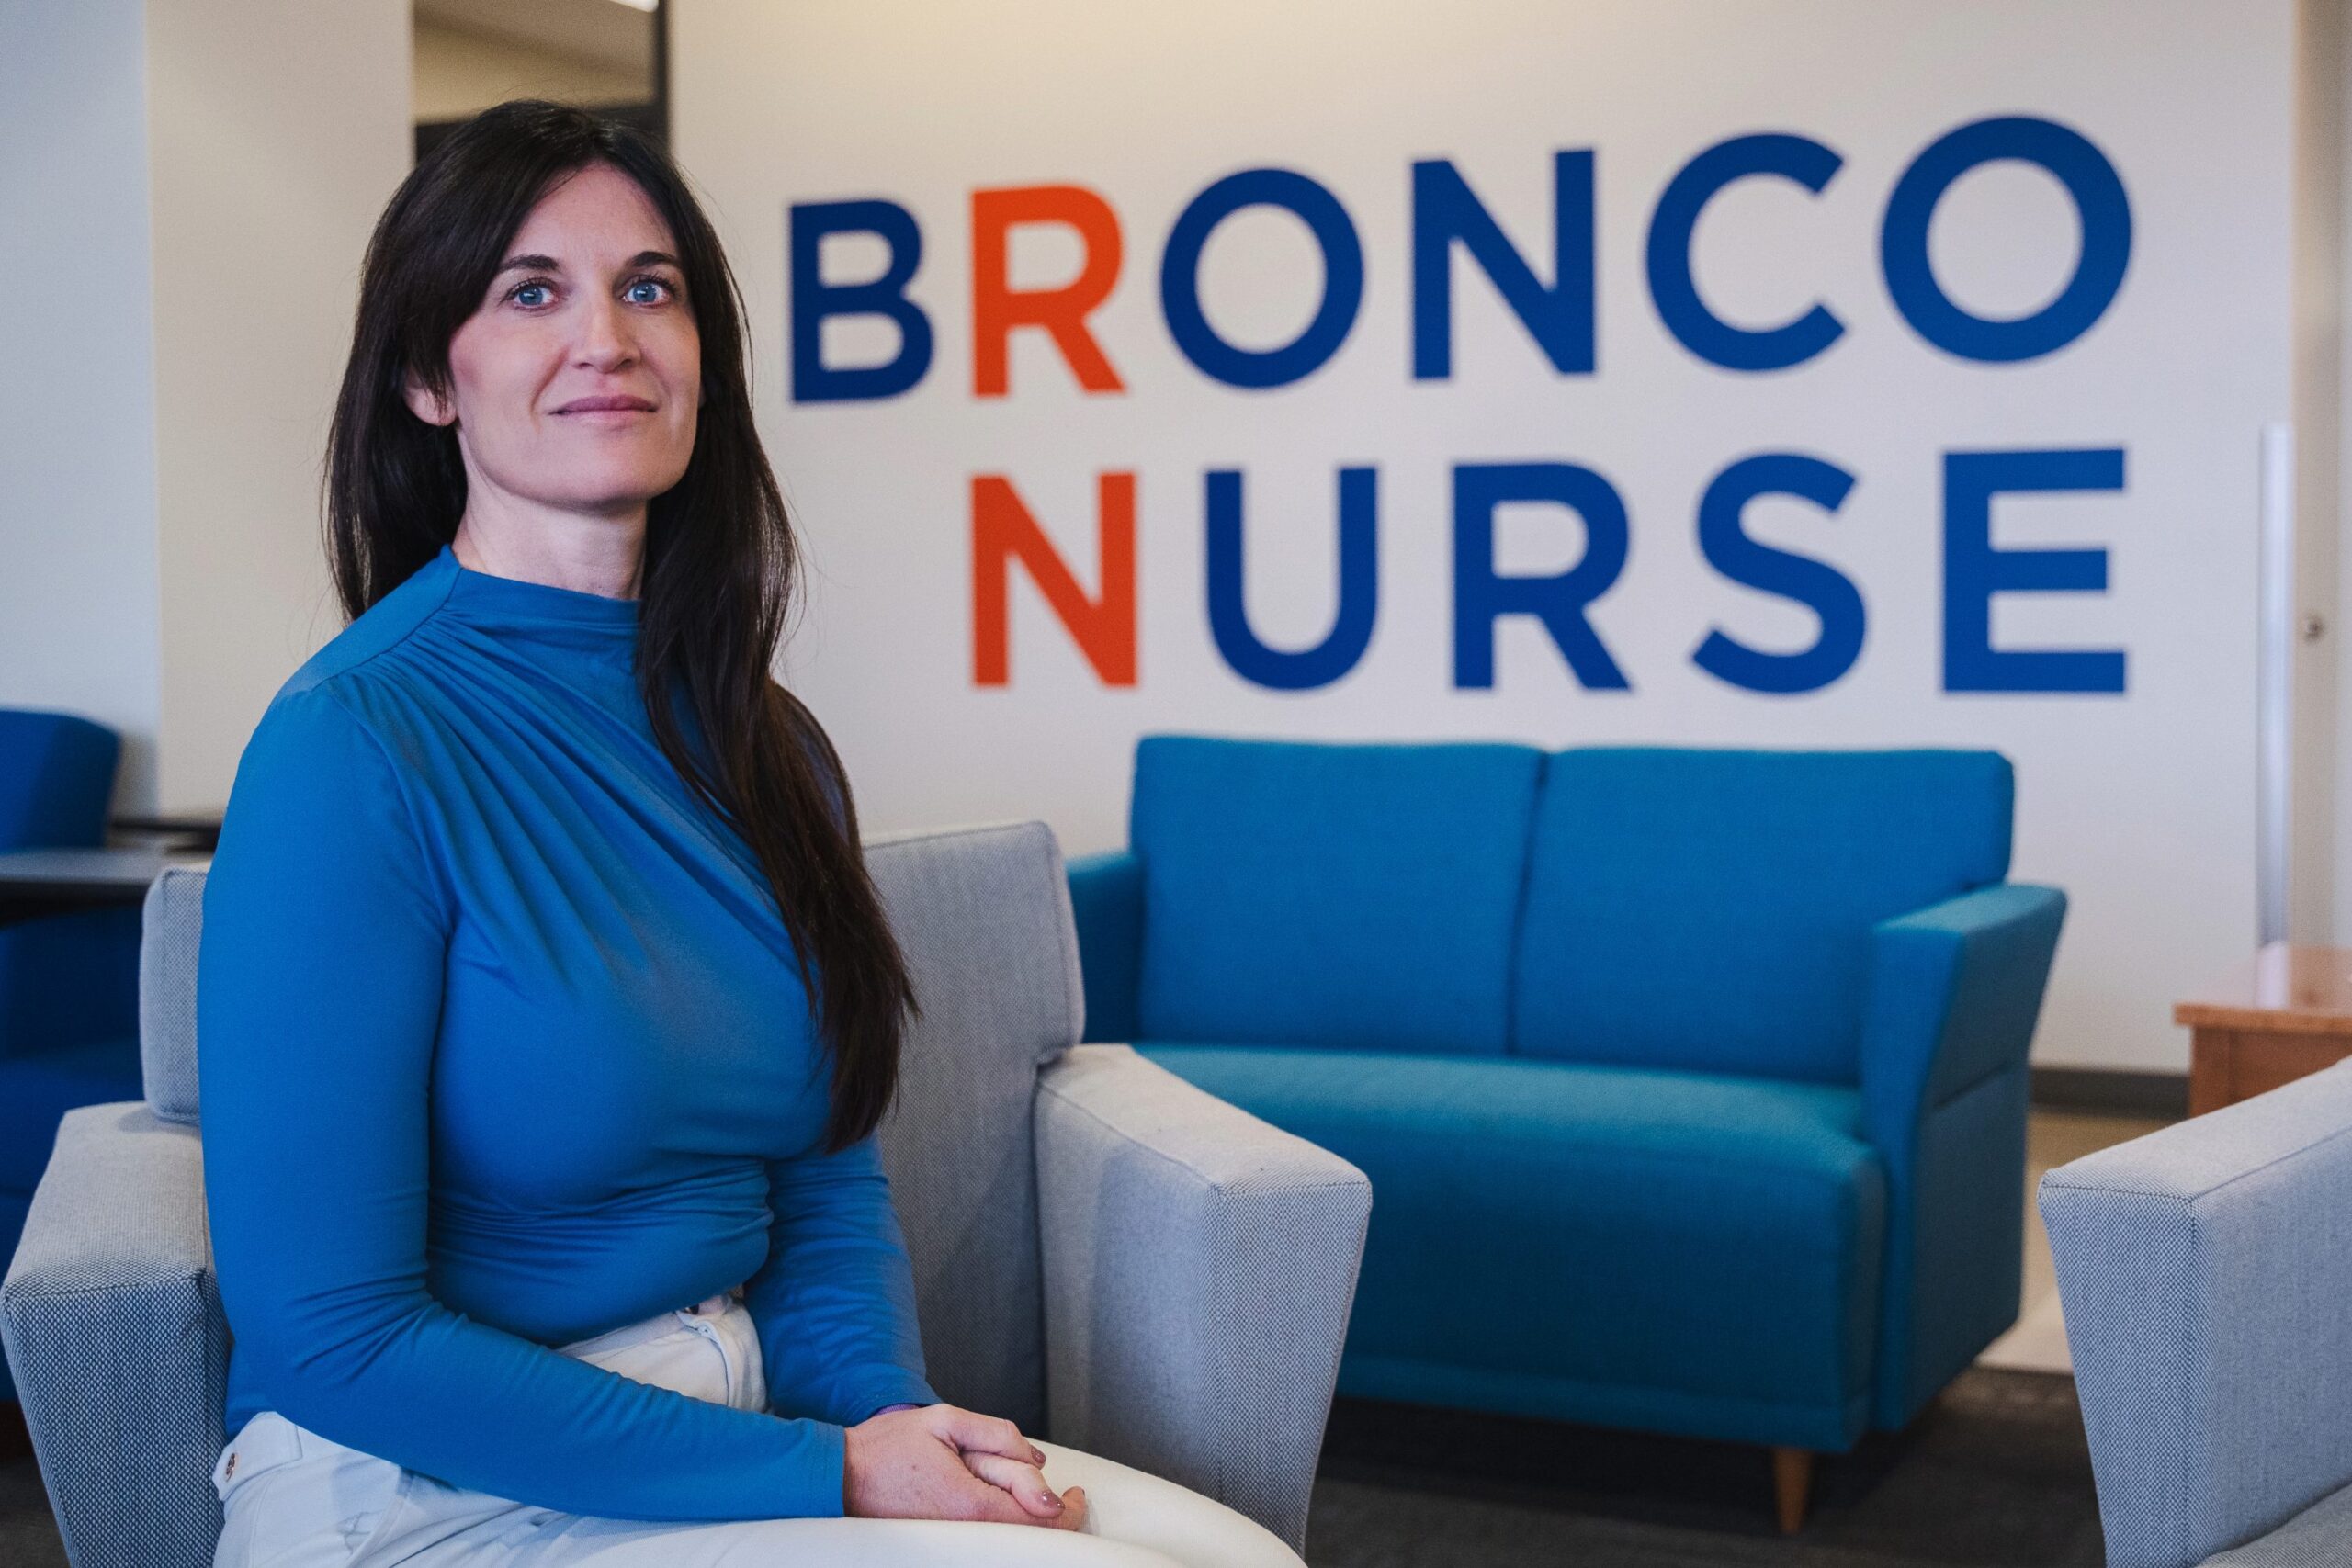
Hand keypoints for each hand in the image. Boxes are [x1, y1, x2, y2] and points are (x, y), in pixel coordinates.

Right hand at [842, 1404, 1088, 1529]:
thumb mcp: (947, 1420)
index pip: (1041, 1519)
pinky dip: (998, 1514)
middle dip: (1038, 1497)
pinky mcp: (944, 1543)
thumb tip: (1038, 1462)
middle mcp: (964, 1532)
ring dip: (1013, 1503)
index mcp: (971, 1504)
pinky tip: (984, 1491)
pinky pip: (986, 1535)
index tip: (1077, 1493)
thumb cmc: (887, 1447)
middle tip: (1022, 1469)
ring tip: (986, 1471)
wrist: (840, 1475)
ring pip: (1007, 1532)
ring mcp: (953, 1541)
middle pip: (1028, 1527)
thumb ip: (999, 1438)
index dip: (1069, 1509)